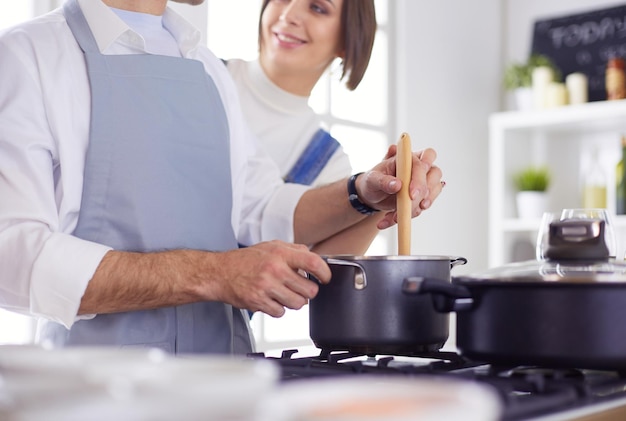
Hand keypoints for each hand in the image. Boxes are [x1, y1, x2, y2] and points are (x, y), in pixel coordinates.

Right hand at [212, 241, 330, 317]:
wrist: (220, 272)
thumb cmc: (245, 260)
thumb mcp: (271, 246)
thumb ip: (294, 250)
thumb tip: (313, 258)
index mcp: (280, 253)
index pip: (313, 263)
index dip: (325, 273)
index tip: (325, 278)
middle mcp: (274, 269)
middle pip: (309, 290)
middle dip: (308, 291)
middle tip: (300, 288)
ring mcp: (266, 287)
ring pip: (297, 304)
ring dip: (294, 301)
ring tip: (283, 293)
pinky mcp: (258, 302)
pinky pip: (281, 312)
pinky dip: (278, 308)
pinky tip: (271, 299)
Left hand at [358, 145, 443, 228]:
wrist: (372, 195)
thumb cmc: (372, 181)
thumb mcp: (372, 180)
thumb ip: (383, 181)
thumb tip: (397, 184)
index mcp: (407, 157)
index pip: (423, 159)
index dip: (420, 177)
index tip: (411, 194)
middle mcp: (419, 166)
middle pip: (435, 173)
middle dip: (423, 192)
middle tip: (409, 208)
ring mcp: (424, 181)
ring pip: (432, 191)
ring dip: (416, 207)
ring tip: (395, 216)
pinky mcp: (424, 195)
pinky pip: (425, 205)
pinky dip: (410, 214)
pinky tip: (394, 218)